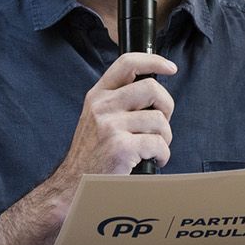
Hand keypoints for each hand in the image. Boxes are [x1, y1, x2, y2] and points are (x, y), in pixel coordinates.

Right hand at [49, 52, 177, 188]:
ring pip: (159, 119)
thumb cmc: (92, 153)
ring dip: (165, 137)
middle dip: (167, 106)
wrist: (74, 183)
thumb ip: (117, 101)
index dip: (154, 61)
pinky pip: (159, 144)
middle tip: (161, 124)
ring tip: (153, 147)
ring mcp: (111, 126)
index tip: (170, 68)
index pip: (127, 63)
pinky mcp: (122, 147)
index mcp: (98, 95)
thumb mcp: (96, 117)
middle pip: (152, 89)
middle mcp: (103, 106)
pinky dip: (162, 155)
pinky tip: (154, 160)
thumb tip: (153, 92)